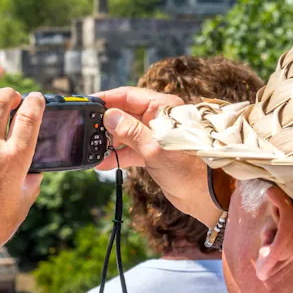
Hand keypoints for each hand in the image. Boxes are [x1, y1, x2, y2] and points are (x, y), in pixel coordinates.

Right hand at [95, 87, 220, 227]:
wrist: (206, 196)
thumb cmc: (188, 169)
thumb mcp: (154, 148)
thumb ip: (130, 131)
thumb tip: (109, 116)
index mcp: (163, 108)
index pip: (129, 95)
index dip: (108, 99)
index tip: (88, 103)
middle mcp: (158, 118)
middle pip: (125, 113)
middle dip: (106, 123)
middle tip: (86, 130)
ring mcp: (155, 136)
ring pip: (125, 132)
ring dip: (110, 141)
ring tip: (92, 150)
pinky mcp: (153, 153)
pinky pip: (130, 149)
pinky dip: (118, 155)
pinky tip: (103, 163)